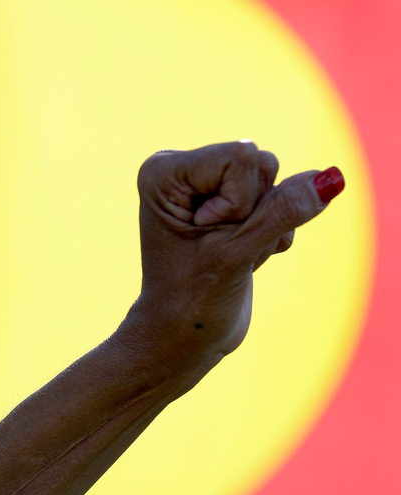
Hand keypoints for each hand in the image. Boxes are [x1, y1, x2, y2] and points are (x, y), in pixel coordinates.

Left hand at [130, 141, 343, 368]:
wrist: (183, 337)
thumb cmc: (192, 300)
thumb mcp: (236, 253)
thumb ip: (283, 212)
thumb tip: (330, 178)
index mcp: (164, 171)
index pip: (241, 156)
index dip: (238, 204)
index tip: (204, 236)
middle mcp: (181, 170)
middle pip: (259, 163)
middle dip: (255, 212)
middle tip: (220, 248)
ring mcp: (207, 185)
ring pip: (275, 180)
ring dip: (266, 225)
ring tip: (231, 254)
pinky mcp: (230, 202)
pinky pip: (281, 198)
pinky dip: (272, 233)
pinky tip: (242, 256)